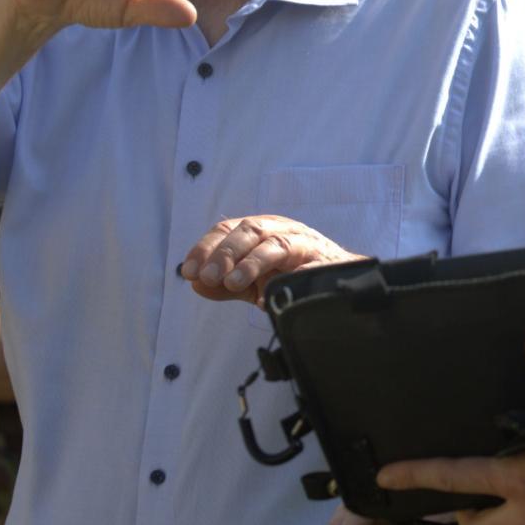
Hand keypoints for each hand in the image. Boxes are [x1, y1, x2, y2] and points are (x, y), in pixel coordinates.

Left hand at [180, 215, 362, 303]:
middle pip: (250, 231)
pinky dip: (288, 279)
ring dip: (252, 263)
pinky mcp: (324, 264)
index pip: (227, 229)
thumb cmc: (287, 274)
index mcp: (260, 229)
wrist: (336, 279)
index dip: (206, 248)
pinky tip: (270, 295)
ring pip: (277, 244)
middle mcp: (281, 230)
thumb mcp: (249, 280)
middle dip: (225, 253)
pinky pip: (306, 269)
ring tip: (234, 283)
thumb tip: (194, 283)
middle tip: (208, 277)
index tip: (188, 271)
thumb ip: (221, 283)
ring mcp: (305, 245)